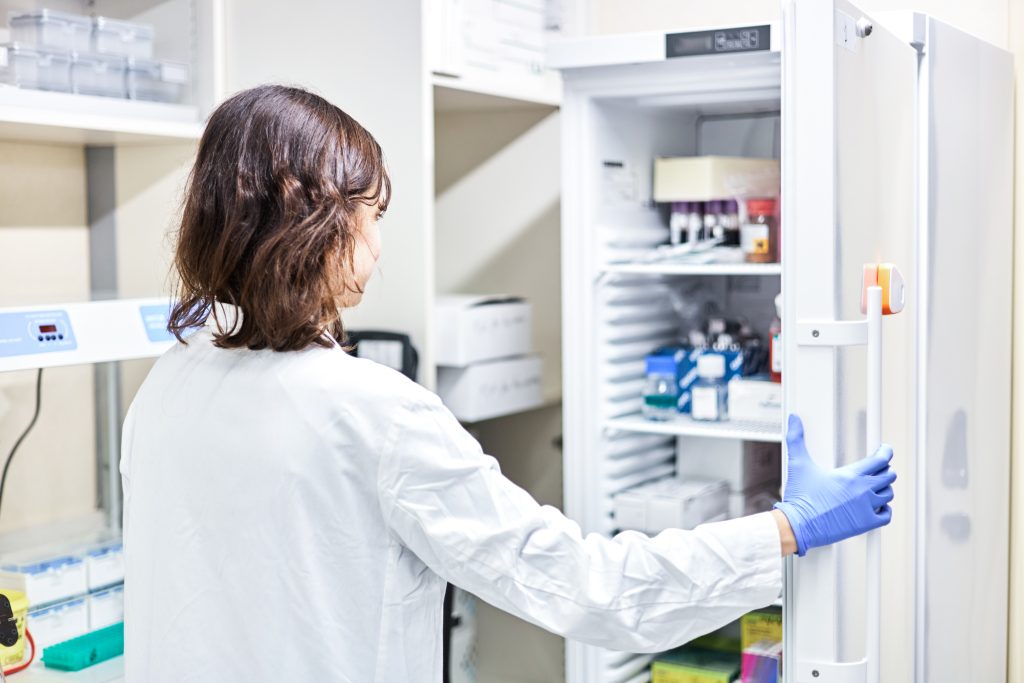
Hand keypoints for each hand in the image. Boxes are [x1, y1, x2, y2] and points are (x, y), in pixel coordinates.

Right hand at [773, 414, 895, 555]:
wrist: (799, 524)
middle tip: (879, 468)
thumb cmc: (800, 498)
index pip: (880, 459)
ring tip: (876, 486)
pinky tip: (876, 506)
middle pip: (888, 476)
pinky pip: (886, 515)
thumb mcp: (798, 464)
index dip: (885, 452)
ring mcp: (866, 508)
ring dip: (884, 489)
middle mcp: (862, 490)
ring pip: (889, 494)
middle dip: (885, 470)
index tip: (885, 450)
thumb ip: (796, 439)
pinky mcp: (866, 523)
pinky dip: (885, 509)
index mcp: (850, 475)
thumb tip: (794, 420)